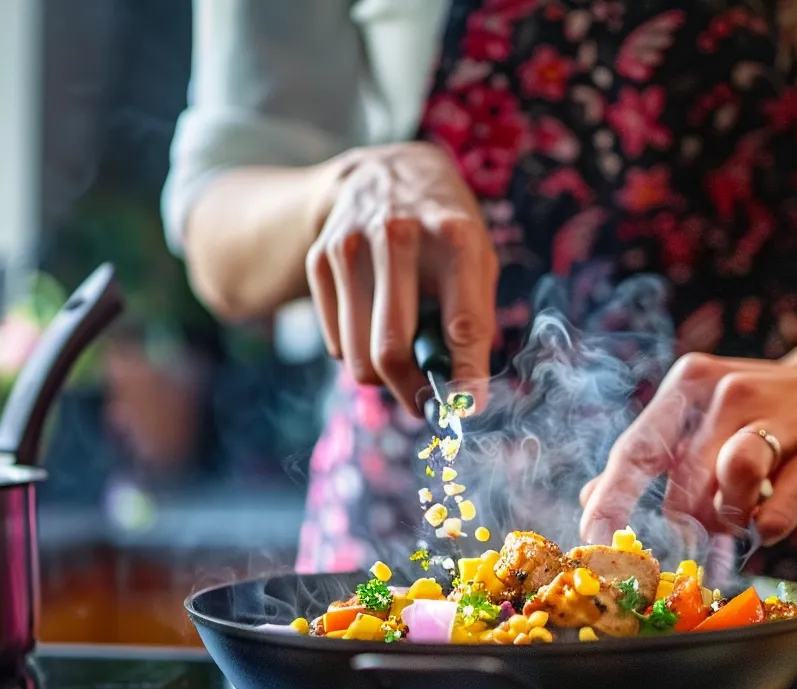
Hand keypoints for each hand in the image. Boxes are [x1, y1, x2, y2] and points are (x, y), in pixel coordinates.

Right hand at [306, 142, 497, 414]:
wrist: (385, 172)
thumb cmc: (445, 230)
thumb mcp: (477, 260)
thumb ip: (475, 322)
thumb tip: (465, 396)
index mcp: (453, 237)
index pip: (462, 327)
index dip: (465, 378)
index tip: (467, 408)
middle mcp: (398, 236)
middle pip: (390, 351)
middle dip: (412, 393)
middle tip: (426, 405)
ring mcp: (350, 246)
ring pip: (357, 356)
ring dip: (384, 379)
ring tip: (404, 363)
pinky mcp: (319, 260)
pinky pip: (336, 343)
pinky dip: (358, 353)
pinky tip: (375, 328)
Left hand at [579, 351, 796, 544]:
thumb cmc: (760, 411)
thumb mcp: (700, 417)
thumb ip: (649, 455)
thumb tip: (588, 499)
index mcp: (690, 384)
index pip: (636, 448)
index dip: (611, 499)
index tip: (592, 541)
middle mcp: (729, 393)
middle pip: (683, 479)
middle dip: (683, 523)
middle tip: (694, 540)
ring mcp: (779, 418)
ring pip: (732, 484)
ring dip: (730, 516)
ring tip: (740, 513)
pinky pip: (779, 512)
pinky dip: (768, 527)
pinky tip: (771, 516)